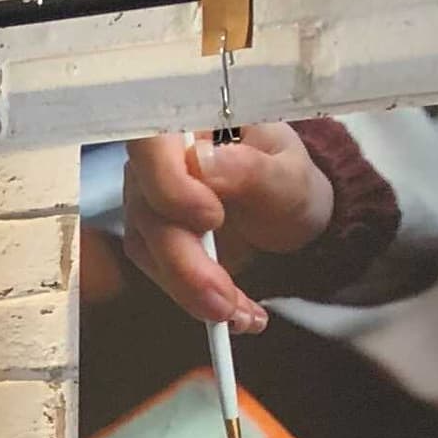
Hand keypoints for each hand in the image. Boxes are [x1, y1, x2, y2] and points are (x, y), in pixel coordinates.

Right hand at [123, 126, 334, 329]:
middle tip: (225, 299)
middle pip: (148, 208)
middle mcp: (159, 159)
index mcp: (193, 123)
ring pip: (147, 247)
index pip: (152, 142)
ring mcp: (148, 197)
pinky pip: (157, 270)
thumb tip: (204, 161)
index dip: (168, 182)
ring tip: (239, 314)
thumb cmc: (289, 181)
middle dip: (185, 262)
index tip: (211, 219)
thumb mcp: (289, 174)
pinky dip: (192, 296)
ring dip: (190, 288)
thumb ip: (251, 168)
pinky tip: (232, 312)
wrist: (288, 211)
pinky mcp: (149, 235)